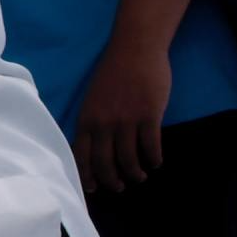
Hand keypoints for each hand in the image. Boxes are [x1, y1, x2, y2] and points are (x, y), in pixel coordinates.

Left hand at [71, 41, 170, 192]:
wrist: (135, 48)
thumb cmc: (113, 73)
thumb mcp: (93, 98)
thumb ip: (93, 121)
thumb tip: (95, 147)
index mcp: (86, 117)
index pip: (81, 155)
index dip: (87, 175)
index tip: (94, 188)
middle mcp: (103, 122)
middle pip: (104, 163)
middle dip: (112, 181)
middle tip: (120, 187)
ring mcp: (126, 119)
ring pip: (128, 159)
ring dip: (135, 173)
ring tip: (140, 176)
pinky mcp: (149, 115)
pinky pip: (151, 147)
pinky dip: (154, 159)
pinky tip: (155, 161)